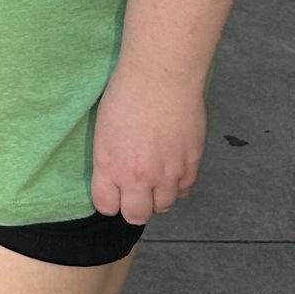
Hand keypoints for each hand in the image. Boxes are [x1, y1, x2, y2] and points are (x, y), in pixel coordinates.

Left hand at [90, 66, 204, 223]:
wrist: (160, 77)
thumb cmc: (125, 94)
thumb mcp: (103, 131)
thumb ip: (110, 162)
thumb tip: (117, 179)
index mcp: (110, 166)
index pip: (106, 207)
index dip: (108, 201)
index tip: (111, 193)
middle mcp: (138, 177)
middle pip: (136, 216)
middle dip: (133, 207)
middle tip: (134, 190)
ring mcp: (167, 174)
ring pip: (163, 206)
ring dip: (157, 196)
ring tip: (154, 176)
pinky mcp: (191, 165)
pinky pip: (184, 190)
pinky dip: (177, 184)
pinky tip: (171, 167)